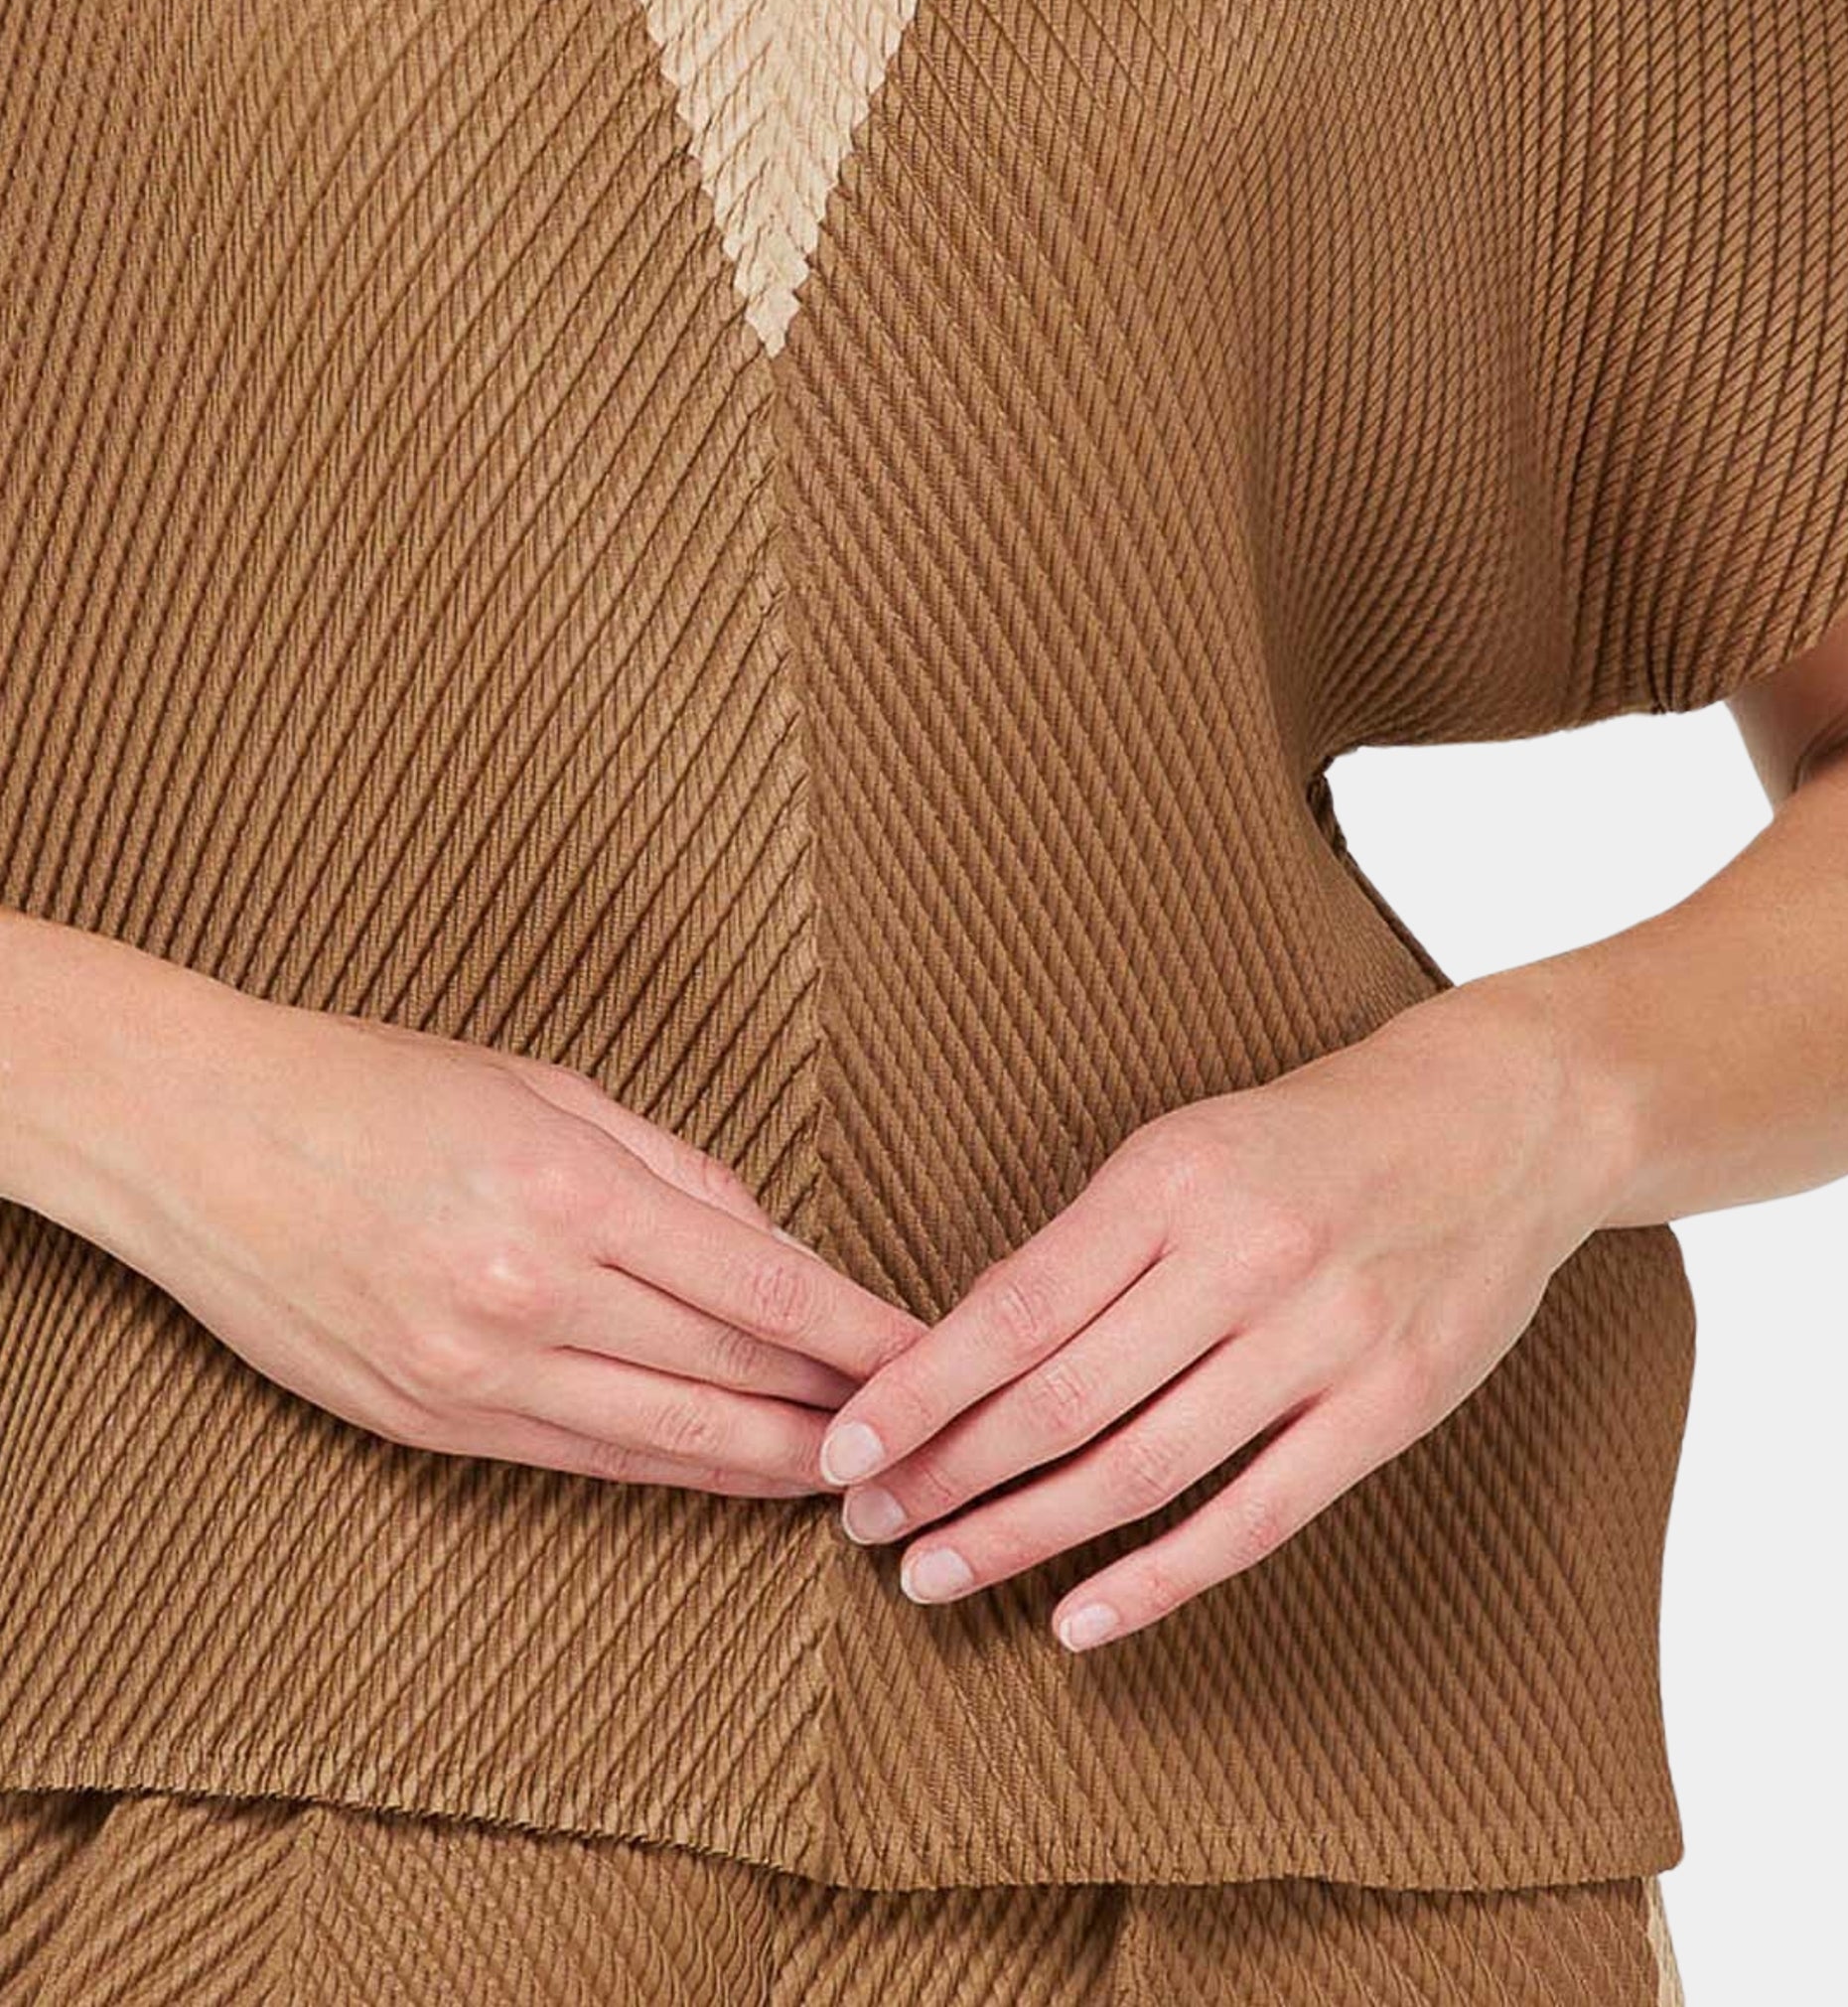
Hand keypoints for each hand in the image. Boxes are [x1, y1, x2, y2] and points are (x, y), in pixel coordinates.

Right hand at [71, 963, 925, 1494]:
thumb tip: (775, 1246)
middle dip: (838, 1409)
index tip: (933, 1353)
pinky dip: (670, 1472)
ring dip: (769, 1461)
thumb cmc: (378, 1085)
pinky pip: (581, 1462)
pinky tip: (730, 1475)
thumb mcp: (546, 1087)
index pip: (763, 1285)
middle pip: (730, 1375)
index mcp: (572, 1191)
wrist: (202, 1137)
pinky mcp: (428, 1422)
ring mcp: (474, 1372)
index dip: (861, 1332)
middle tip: (921, 1432)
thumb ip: (673, 1170)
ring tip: (854, 1475)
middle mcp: (531, 1294)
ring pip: (666, 1440)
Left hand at [816, 978, 1619, 1644]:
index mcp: (1174, 1177)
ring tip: (938, 1574)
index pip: (1016, 1306)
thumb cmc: (1312, 1137)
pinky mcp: (1388, 1407)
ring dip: (1024, 1536)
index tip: (843, 1448)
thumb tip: (965, 1347)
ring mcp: (1325, 1337)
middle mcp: (1245, 1255)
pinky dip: (1158, 1579)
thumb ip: (1089, 1246)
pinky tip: (1079, 1617)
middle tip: (868, 1525)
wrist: (1498, 1122)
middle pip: (1065, 1399)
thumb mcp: (1185, 1146)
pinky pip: (1254, 1516)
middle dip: (949, 1474)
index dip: (919, 1390)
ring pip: (1144, 1468)